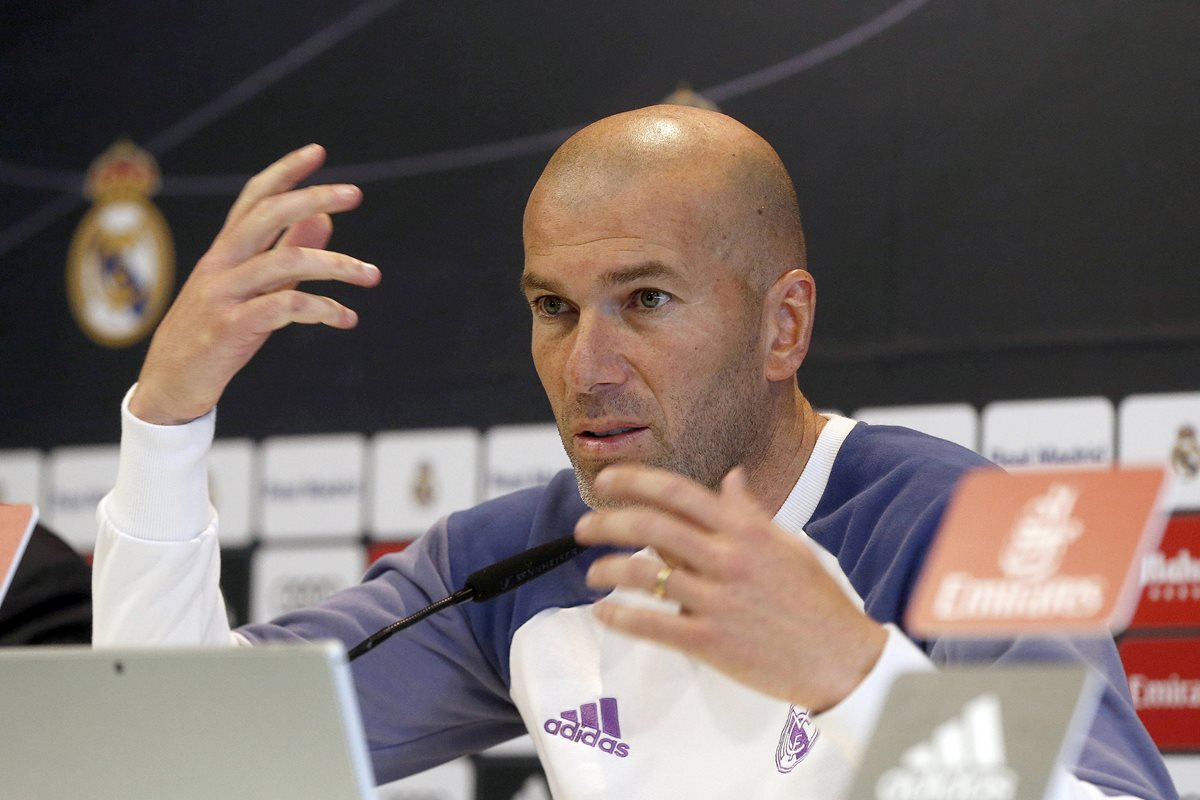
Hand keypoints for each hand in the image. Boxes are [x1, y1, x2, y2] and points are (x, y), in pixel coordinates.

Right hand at [129, 144, 380, 424]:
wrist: (170, 385)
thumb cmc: (213, 334)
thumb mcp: (252, 289)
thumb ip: (286, 252)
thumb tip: (322, 219)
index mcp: (225, 252)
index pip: (254, 199)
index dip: (284, 172)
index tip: (317, 151)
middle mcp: (220, 264)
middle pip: (267, 215)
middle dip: (313, 198)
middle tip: (355, 193)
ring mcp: (222, 294)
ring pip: (285, 262)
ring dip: (337, 265)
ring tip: (371, 275)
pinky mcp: (230, 327)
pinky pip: (285, 306)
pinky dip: (322, 309)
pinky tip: (346, 318)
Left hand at [574, 464, 886, 712]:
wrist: (843, 658)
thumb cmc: (818, 602)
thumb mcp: (788, 545)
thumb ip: (750, 513)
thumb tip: (730, 479)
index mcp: (746, 531)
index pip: (680, 493)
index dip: (637, 481)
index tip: (608, 480)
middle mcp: (729, 559)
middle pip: (652, 527)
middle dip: (608, 522)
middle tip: (584, 526)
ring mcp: (718, 600)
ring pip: (645, 575)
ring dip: (608, 570)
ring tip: (592, 572)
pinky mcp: (711, 642)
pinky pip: (653, 626)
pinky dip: (621, 617)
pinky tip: (604, 612)